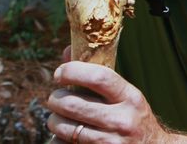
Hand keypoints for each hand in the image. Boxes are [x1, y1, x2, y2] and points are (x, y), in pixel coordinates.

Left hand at [46, 48, 174, 142]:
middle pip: (71, 103)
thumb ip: (98, 75)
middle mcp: (122, 120)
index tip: (60, 73)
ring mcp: (110, 142)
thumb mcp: (125, 96)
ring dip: (54, 121)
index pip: (99, 77)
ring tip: (60, 119)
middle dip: (55, 99)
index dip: (72, 71)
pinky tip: (67, 137)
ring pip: (62, 127)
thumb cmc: (133, 117)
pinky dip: (58, 140)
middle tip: (56, 99)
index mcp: (130, 97)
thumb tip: (68, 51)